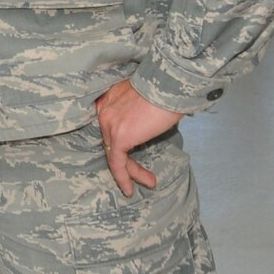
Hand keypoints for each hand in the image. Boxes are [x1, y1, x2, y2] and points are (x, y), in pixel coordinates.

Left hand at [94, 80, 182, 196]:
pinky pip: (117, 163)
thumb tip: (148, 122)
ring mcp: (110, 123)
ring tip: (149, 182)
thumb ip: (137, 110)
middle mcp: (104, 110)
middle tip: (143, 173)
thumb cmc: (166, 88)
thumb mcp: (144, 98)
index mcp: (109, 99)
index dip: (120, 144)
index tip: (133, 153)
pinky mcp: (119, 136)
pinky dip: (123, 177)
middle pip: (112, 142)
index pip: (111, 127)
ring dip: (132, 172)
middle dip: (127, 160)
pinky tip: (130, 189)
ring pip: (115, 154)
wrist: (170, 84)